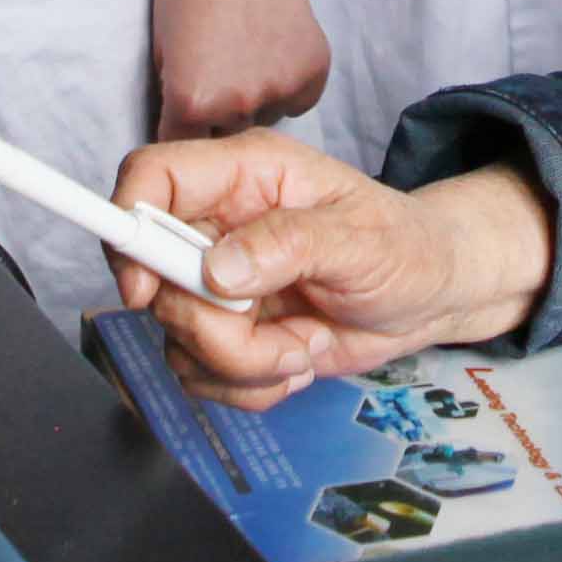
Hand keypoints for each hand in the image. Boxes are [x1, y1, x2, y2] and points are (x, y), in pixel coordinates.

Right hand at [105, 139, 551, 405]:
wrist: (432, 296)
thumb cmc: (405, 246)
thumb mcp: (361, 240)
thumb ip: (289, 244)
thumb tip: (218, 269)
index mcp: (244, 176)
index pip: (152, 178)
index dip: (129, 226)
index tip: (147, 288)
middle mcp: (219, 225)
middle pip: (156, 279)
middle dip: (214, 327)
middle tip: (280, 330)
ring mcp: (218, 284)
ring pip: (177, 338)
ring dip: (243, 363)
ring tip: (305, 343)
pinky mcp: (229, 333)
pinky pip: (202, 374)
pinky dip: (251, 385)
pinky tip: (298, 357)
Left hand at [149, 0, 331, 140]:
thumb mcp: (161, 51)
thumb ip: (173, 101)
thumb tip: (184, 132)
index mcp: (191, 102)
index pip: (182, 145)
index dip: (182, 126)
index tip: (187, 111)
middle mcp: (237, 104)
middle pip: (226, 134)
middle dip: (220, 112)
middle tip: (219, 69)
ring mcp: (280, 88)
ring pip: (265, 117)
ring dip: (256, 98)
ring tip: (248, 54)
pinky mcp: (314, 71)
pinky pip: (299, 100)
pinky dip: (289, 83)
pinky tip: (275, 51)